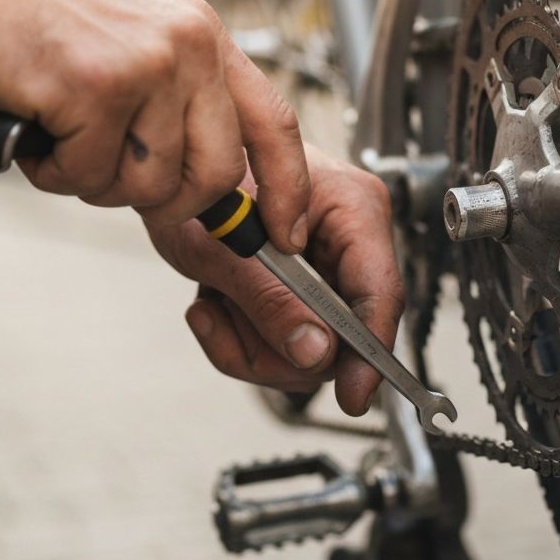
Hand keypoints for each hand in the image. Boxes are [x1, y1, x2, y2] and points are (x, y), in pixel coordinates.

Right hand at [0, 0, 309, 241]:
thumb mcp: (137, 40)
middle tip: (118, 178)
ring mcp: (143, 66)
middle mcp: (188, 47)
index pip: (275, 122)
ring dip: (98, 181)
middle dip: (170, 203)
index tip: (285, 233)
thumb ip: (179, 101)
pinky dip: (54, 172)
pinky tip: (35, 129)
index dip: (288, 187)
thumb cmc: (38, 13)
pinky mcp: (92, 88)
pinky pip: (88, 177)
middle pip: (217, 174)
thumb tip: (212, 187)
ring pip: (149, 185)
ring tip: (64, 135)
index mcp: (205, 38)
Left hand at [146, 145, 405, 414]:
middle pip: (343, 333)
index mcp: (353, 208)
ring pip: (310, 349)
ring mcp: (328, 267)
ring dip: (250, 342)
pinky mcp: (304, 290)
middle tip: (225, 320)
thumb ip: (270, 299)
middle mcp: (350, 239)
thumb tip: (315, 351)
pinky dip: (240, 336)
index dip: (369, 349)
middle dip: (278, 347)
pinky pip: (285, 343)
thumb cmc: (204, 177)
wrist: (179, 164)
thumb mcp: (222, 244)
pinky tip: (215, 303)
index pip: (380, 292)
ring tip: (213, 302)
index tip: (353, 395)